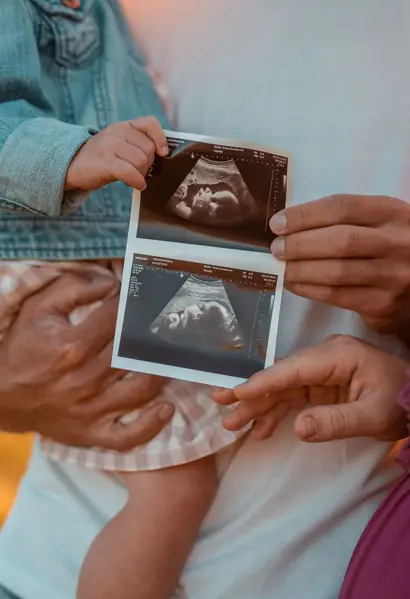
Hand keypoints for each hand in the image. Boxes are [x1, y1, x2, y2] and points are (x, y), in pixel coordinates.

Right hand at [0, 274, 173, 449]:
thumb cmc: (22, 348)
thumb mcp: (38, 308)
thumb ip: (73, 288)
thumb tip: (112, 284)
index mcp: (72, 346)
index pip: (119, 319)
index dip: (136, 304)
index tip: (145, 298)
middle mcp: (85, 379)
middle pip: (137, 353)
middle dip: (156, 334)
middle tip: (170, 324)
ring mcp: (90, 410)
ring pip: (143, 390)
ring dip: (161, 371)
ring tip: (168, 357)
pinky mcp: (91, 433)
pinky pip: (128, 437)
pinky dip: (152, 425)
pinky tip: (166, 407)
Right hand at [65, 116, 167, 191]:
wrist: (71, 165)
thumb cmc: (100, 158)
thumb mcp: (119, 144)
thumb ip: (137, 145)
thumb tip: (160, 156)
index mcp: (123, 126)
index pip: (149, 123)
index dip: (160, 138)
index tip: (162, 152)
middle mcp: (117, 132)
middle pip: (148, 149)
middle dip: (148, 165)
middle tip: (138, 172)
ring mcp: (110, 146)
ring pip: (141, 161)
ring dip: (141, 174)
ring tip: (133, 178)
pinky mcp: (105, 162)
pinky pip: (130, 172)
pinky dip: (137, 181)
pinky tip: (137, 185)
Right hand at [214, 335, 407, 442]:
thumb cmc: (401, 401)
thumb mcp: (373, 415)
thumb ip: (336, 421)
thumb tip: (297, 428)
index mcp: (337, 356)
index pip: (293, 368)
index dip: (263, 381)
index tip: (236, 392)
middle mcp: (324, 359)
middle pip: (282, 376)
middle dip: (252, 392)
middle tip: (221, 403)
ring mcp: (321, 373)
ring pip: (283, 388)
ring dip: (259, 405)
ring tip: (233, 423)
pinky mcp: (321, 387)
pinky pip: (293, 398)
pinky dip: (277, 413)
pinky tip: (262, 429)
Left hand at [270, 195, 409, 336]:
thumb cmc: (392, 249)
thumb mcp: (382, 223)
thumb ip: (349, 220)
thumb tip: (292, 225)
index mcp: (393, 212)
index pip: (343, 207)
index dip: (305, 215)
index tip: (278, 223)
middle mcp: (397, 242)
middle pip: (340, 240)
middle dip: (300, 244)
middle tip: (276, 249)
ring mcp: (392, 275)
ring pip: (337, 272)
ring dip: (301, 270)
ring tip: (281, 268)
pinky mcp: (383, 304)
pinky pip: (338, 296)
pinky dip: (310, 289)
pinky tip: (294, 284)